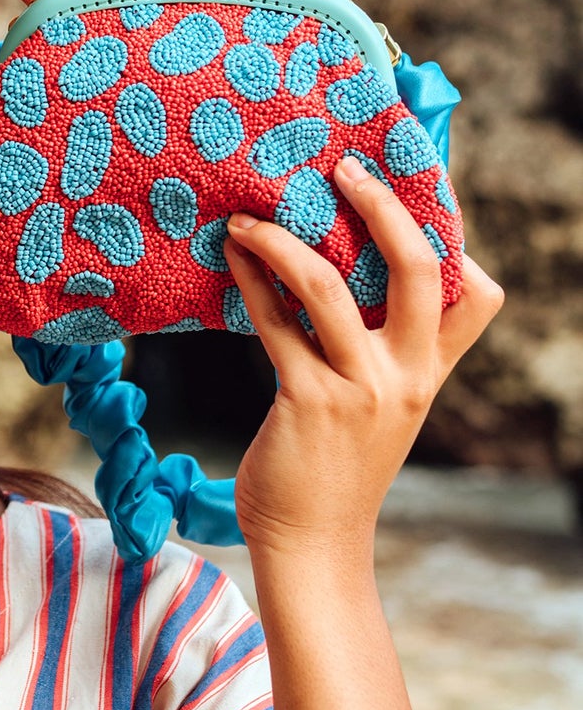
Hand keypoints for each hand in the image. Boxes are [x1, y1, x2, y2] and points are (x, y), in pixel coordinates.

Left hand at [222, 156, 504, 560]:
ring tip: (249, 217)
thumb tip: (336, 286)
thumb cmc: (333, 469)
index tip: (415, 188)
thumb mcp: (378, 412)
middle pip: (418, 267)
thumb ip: (378, 357)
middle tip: (343, 167)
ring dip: (284, 241)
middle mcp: (405, 376)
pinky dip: (251, 284)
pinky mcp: (306, 401)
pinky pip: (275, 324)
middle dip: (382, 206)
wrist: (311, 542)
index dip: (454, 237)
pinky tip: (232, 259)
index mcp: (429, 373)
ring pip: (329, 287)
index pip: (476, 295)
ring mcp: (359, 389)